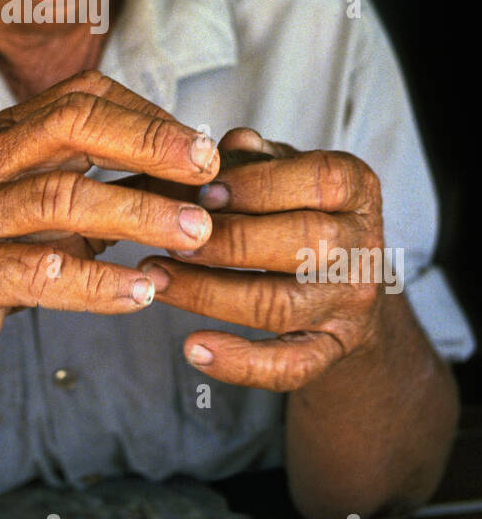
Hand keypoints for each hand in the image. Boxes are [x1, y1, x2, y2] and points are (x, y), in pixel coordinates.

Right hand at [0, 71, 219, 369]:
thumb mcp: (51, 207)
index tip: (204, 149)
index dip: (148, 116)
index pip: (83, 96)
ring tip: (194, 235)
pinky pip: (39, 272)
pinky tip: (142, 292)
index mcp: (8, 133)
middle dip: (147, 143)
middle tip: (207, 172)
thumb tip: (198, 178)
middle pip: (71, 125)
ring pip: (60, 199)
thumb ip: (110, 188)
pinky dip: (96, 282)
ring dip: (138, 214)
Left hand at [138, 126, 387, 390]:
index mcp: (355, 188)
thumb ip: (250, 158)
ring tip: (155, 277)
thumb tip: (213, 151)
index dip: (259, 185)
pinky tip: (192, 348)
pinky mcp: (333, 349)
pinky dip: (239, 364)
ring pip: (280, 303)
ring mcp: (351, 302)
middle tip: (166, 235)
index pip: (318, 180)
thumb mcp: (283, 170)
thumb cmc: (296, 209)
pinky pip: (290, 366)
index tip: (205, 192)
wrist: (343, 282)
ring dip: (208, 293)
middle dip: (227, 240)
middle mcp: (362, 245)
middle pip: (303, 241)